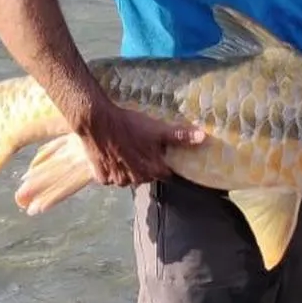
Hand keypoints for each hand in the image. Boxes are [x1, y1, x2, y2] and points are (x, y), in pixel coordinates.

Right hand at [78, 100, 204, 187]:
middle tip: (141, 149)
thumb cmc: (130, 125)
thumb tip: (203, 137)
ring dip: (128, 168)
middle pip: (146, 176)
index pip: (166, 174)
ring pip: (127, 178)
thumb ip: (180, 136)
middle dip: (145, 165)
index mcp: (151, 170)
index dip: (165, 164)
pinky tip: (111, 155)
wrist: (98, 122)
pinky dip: (111, 169)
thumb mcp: (158, 129)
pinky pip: (109, 177)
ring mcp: (116, 180)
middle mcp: (135, 180)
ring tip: (125, 151)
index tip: (162, 155)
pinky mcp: (101, 177)